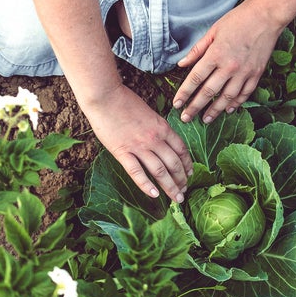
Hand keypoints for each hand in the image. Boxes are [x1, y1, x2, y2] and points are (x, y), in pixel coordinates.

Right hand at [83, 84, 192, 201]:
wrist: (106, 97)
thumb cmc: (125, 101)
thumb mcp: (149, 113)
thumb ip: (157, 128)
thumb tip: (162, 141)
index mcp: (162, 127)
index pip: (181, 149)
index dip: (187, 164)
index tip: (190, 174)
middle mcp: (154, 139)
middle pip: (174, 163)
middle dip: (181, 180)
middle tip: (184, 192)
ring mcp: (139, 146)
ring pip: (160, 171)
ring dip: (170, 186)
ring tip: (176, 199)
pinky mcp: (122, 152)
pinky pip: (137, 172)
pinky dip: (146, 185)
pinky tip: (154, 195)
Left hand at [173, 4, 282, 123]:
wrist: (265, 16)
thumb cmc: (237, 20)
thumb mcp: (213, 31)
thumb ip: (197, 50)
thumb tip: (181, 64)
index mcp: (215, 54)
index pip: (195, 78)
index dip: (184, 93)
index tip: (176, 104)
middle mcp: (229, 66)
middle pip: (209, 92)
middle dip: (195, 107)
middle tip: (186, 118)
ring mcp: (244, 72)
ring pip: (227, 97)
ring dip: (215, 110)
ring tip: (205, 119)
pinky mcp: (256, 74)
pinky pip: (245, 93)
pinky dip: (236, 103)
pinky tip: (228, 110)